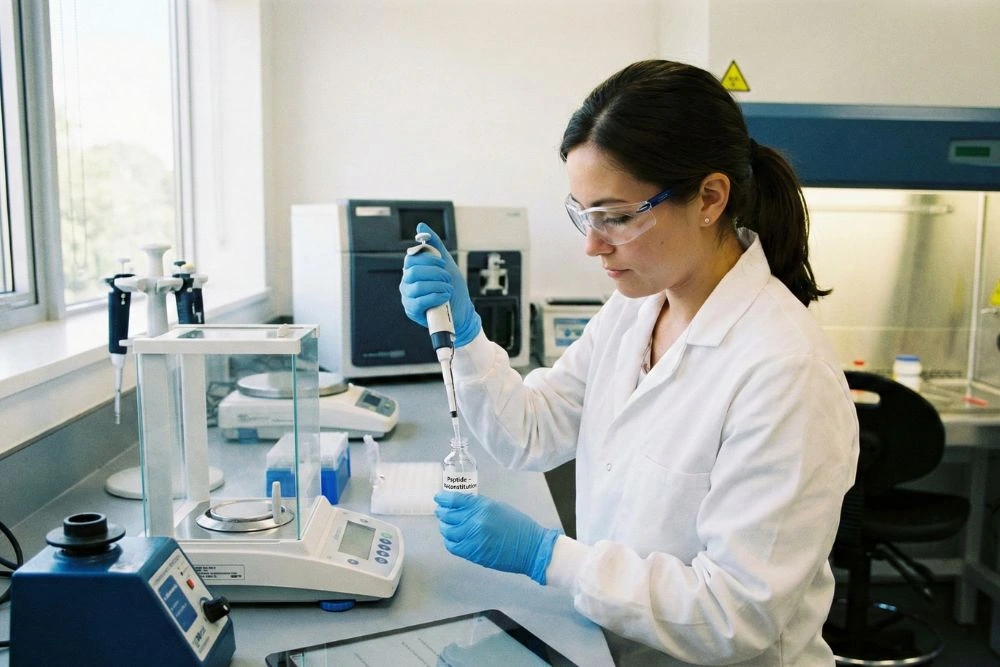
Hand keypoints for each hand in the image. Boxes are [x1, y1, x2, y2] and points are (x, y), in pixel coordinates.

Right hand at [399, 223, 480, 346]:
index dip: (428, 259)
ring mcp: (408, 298)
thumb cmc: (453, 289)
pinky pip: (420, 301)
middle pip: (413, 272)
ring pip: (418, 286)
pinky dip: (436, 297)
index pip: (411, 258)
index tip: (443, 263)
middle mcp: (407, 283)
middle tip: (448, 278)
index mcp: (412, 271)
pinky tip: (445, 297)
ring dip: (439, 286)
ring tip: (448, 289)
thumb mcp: (446, 264)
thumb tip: (421, 226)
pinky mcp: (412, 311)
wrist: (462, 313)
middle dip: (436, 273)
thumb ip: (434, 245)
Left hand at [434, 492, 559, 584]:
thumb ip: (479, 506)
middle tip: (440, 511)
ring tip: (445, 525)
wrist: (531, 548)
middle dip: (442, 513)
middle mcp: (476, 521)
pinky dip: (449, 541)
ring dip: (444, 527)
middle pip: (448, 515)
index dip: (444, 498)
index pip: (455, 500)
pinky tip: (452, 538)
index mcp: (483, 506)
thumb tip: (462, 506)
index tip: (439, 498)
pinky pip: (453, 546)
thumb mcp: (499, 507)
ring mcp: (473, 538)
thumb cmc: (519, 526)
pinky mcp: (473, 553)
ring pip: (448, 532)